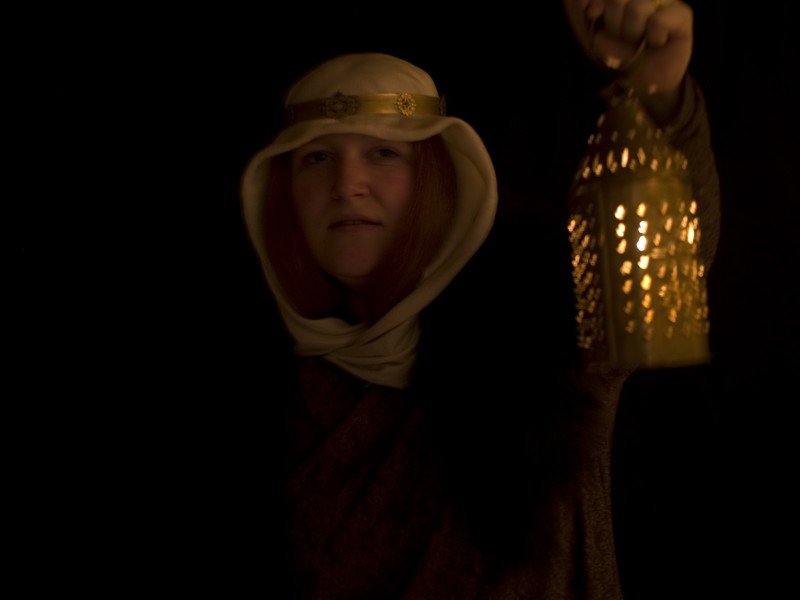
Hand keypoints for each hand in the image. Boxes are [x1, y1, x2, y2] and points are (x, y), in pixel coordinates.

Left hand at [564, 0, 693, 119]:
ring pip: (638, 7)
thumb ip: (595, 22)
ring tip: (639, 42)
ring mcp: (664, 1)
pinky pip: (659, 19)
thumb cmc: (626, 58)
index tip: (592, 15)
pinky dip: (654, 36)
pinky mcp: (682, 14)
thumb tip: (590, 10)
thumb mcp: (603, 43)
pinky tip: (657, 42)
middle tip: (622, 37)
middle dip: (613, 23)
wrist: (648, 81)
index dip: (597, 2)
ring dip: (632, 32)